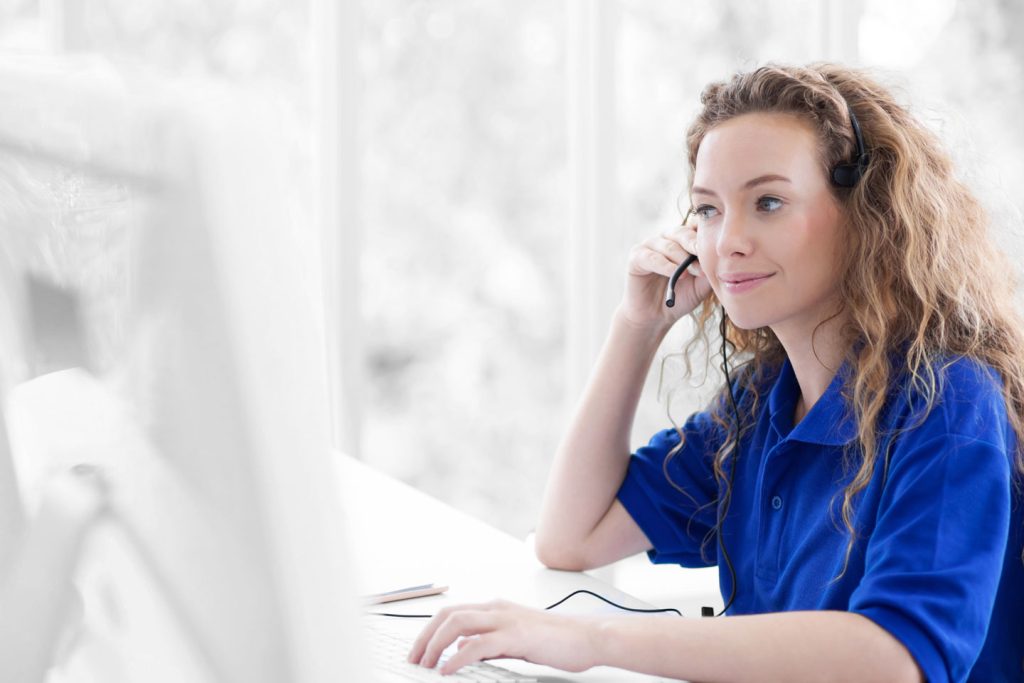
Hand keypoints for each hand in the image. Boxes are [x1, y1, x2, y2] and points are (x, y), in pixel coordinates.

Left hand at [407, 599, 598, 674]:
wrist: (587, 638)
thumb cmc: (557, 640)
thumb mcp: (516, 641)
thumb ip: (489, 643)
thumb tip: (462, 651)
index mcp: (497, 608)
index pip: (453, 612)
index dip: (430, 630)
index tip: (418, 650)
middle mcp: (497, 608)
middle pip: (448, 614)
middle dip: (425, 636)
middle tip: (414, 658)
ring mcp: (506, 619)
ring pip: (457, 623)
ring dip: (435, 644)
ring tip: (425, 664)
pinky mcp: (515, 635)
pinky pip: (477, 644)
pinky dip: (457, 657)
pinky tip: (448, 669)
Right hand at [619, 215, 711, 329]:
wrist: (657, 316)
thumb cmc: (681, 297)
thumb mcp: (701, 282)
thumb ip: (709, 267)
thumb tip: (725, 256)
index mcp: (682, 240)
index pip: (693, 227)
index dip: (704, 232)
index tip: (719, 241)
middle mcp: (665, 238)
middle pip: (681, 232)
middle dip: (695, 244)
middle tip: (706, 254)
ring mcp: (649, 246)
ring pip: (667, 245)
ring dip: (682, 258)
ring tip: (694, 271)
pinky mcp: (636, 257)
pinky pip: (651, 257)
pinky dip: (665, 265)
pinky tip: (675, 274)